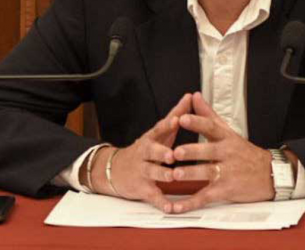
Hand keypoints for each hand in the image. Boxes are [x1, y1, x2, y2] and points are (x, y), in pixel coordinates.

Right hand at [92, 92, 191, 211]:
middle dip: (161, 152)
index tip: (178, 119)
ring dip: (162, 175)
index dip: (168, 124)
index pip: (158, 128)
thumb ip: (176, 115)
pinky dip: (162, 203)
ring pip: (151, 172)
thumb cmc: (146, 148)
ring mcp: (142, 171)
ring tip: (172, 177)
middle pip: (151, 151)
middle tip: (172, 153)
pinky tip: (171, 208)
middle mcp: (145, 153)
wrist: (114, 169)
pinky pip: (152, 196)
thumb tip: (190, 96)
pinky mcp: (142, 188)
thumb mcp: (159, 132)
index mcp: (151, 138)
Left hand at [169, 92, 273, 212]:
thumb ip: (209, 115)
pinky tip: (176, 206)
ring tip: (176, 175)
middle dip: (192, 151)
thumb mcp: (229, 131)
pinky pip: (205, 197)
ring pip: (207, 173)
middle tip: (176, 151)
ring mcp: (227, 173)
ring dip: (191, 175)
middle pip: (209, 151)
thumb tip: (195, 96)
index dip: (197, 123)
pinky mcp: (225, 190)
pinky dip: (190, 203)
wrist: (270, 175)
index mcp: (227, 138)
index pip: (211, 127)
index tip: (183, 118)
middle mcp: (227, 154)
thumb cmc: (245, 153)